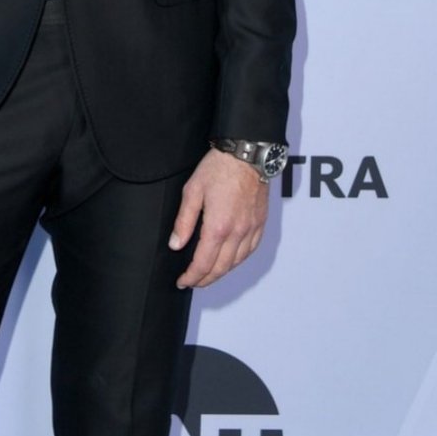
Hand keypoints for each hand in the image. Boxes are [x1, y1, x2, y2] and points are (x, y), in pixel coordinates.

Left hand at [169, 148, 268, 288]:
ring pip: (236, 263)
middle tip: (193, 282)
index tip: (183, 281)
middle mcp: (237, 232)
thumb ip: (183, 221)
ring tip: (209, 274)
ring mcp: (251, 229)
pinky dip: (238, 261)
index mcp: (218, 227)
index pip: (203, 263)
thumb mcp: (192, 191)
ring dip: (221, 273)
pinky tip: (230, 260)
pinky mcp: (260, 223)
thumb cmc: (219, 168)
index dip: (192, 277)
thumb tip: (175, 244)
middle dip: (205, 279)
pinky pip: (250, 251)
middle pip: (221, 268)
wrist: (248, 154)